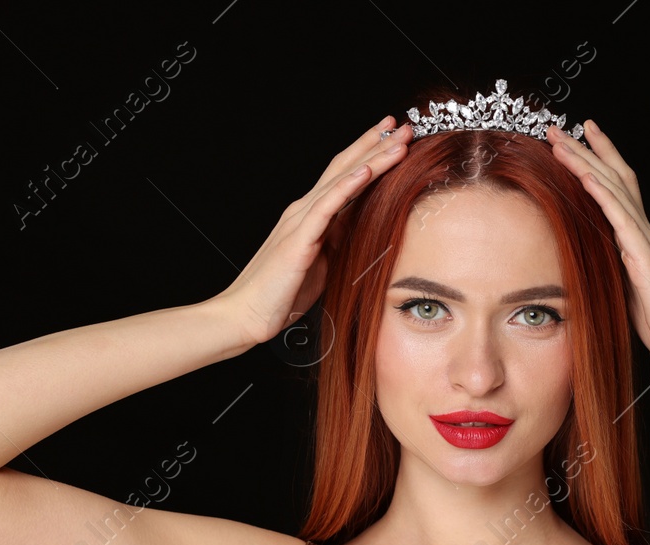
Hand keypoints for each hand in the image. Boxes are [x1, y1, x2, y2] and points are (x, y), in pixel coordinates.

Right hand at [208, 117, 413, 349]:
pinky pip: (327, 207)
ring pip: (341, 180)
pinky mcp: (298, 239)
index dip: (370, 154)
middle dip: (375, 144)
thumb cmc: (281, 294)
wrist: (247, 315)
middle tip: (403, 125)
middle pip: (344, 167)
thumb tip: (360, 227)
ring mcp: (300, 221)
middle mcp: (304, 210)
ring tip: (397, 139)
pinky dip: (348, 186)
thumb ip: (338, 240)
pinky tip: (367, 171)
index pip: (345, 176)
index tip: (395, 138)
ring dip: (372, 158)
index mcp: (310, 216)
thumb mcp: (322, 263)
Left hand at [545, 121, 649, 370]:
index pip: (616, 188)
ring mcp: (645, 241)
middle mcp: (642, 231)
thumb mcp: (628, 288)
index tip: (576, 138)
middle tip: (557, 127)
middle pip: (612, 177)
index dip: (597, 160)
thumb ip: (614, 267)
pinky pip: (621, 219)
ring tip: (561, 141)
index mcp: (637, 238)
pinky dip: (602, 194)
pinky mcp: (645, 258)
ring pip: (613, 189)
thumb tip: (593, 258)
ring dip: (585, 162)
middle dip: (584, 150)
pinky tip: (585, 176)